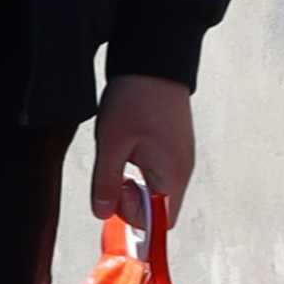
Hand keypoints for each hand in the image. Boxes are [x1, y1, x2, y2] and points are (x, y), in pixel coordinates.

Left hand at [90, 75, 196, 227]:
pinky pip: (157, 172)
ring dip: (133, 183)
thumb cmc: (134, 100)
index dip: (133, 216)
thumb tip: (102, 214)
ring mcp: (180, 158)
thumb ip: (106, 182)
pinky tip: (129, 148)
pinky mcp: (174, 147)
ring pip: (155, 189)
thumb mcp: (111, 143)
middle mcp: (182, 171)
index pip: (161, 221)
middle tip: (113, 170)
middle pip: (157, 208)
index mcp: (172, 174)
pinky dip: (139, 169)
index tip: (114, 190)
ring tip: (120, 154)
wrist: (153, 61)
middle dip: (130, 199)